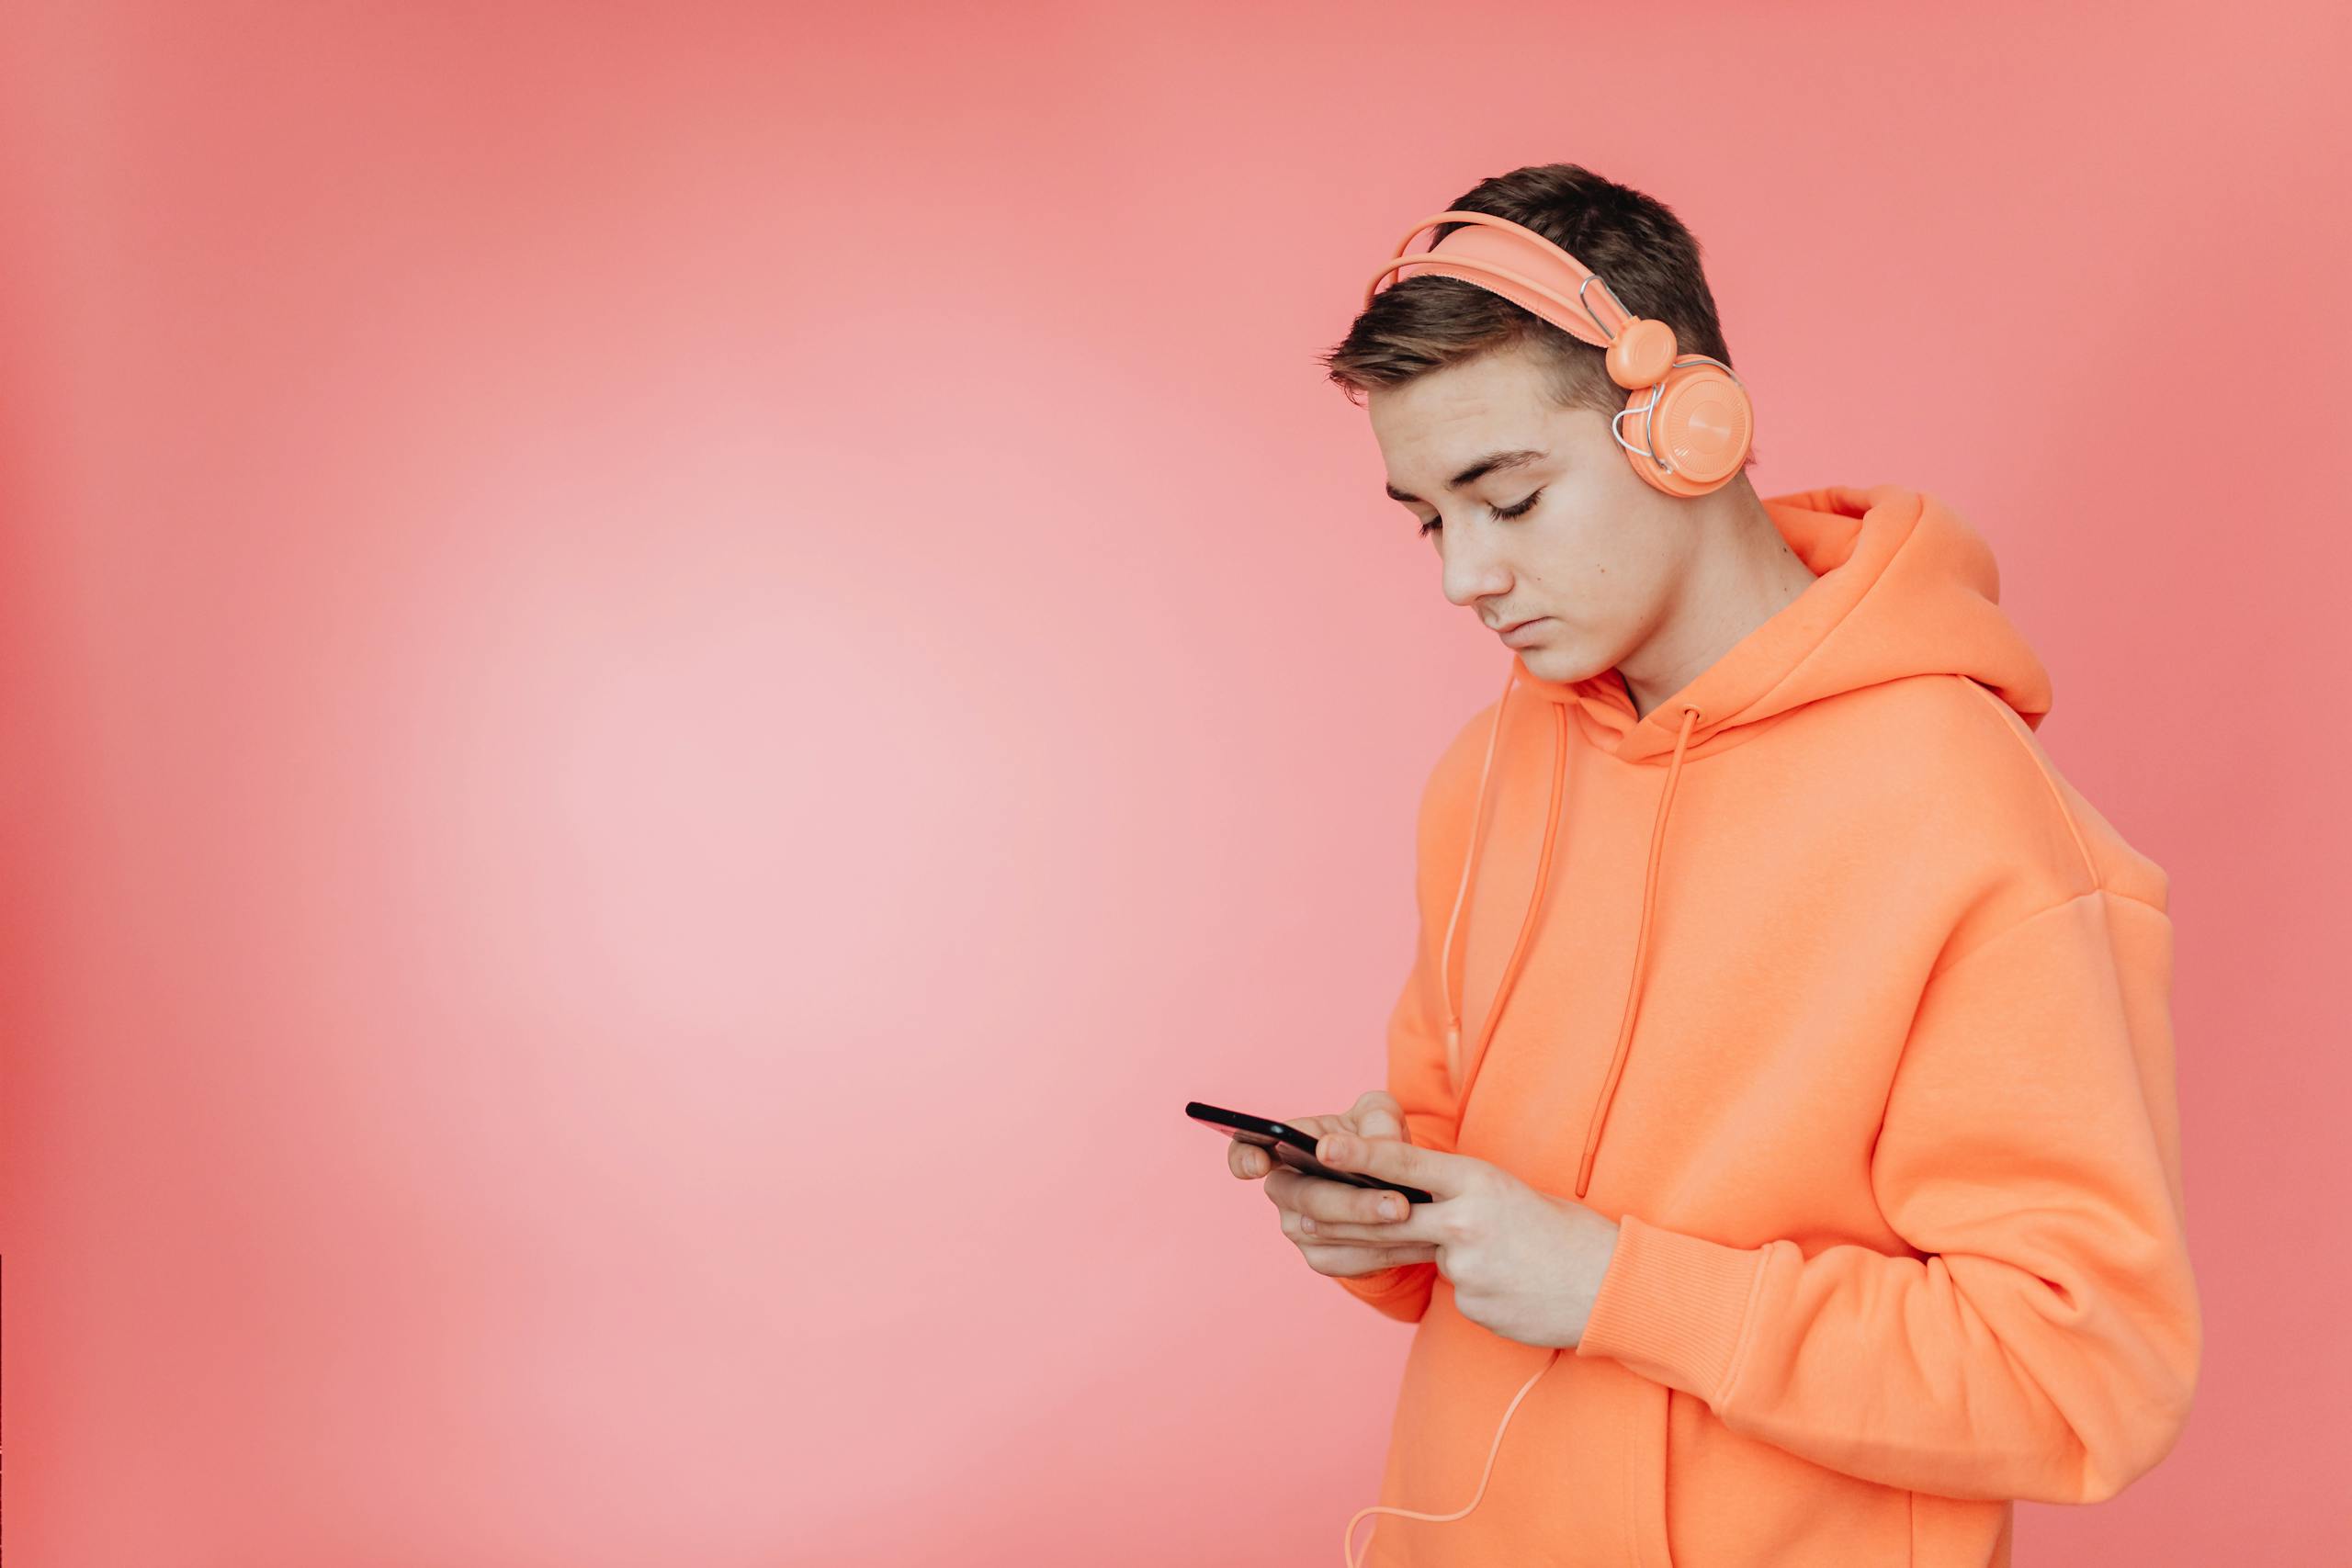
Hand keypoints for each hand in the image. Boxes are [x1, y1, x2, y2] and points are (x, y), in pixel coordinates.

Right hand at [1226, 1091, 1437, 1279]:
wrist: (1395, 1181)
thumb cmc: (1376, 1137)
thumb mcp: (1380, 1115)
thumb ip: (1377, 1121)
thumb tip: (1376, 1146)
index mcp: (1285, 1146)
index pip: (1246, 1150)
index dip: (1244, 1158)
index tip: (1258, 1163)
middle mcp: (1284, 1189)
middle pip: (1305, 1200)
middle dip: (1354, 1204)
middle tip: (1398, 1203)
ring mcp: (1298, 1228)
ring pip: (1329, 1235)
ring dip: (1375, 1231)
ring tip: (1418, 1219)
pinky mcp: (1322, 1258)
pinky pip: (1349, 1261)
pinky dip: (1385, 1253)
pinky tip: (1419, 1243)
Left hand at [1301, 1125, 1622, 1349]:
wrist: (1610, 1285)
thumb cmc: (1561, 1230)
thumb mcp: (1506, 1192)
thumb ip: (1454, 1194)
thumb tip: (1404, 1200)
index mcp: (1478, 1181)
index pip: (1406, 1163)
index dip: (1361, 1154)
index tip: (1322, 1147)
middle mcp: (1465, 1221)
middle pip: (1388, 1219)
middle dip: (1344, 1216)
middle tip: (1302, 1214)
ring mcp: (1466, 1268)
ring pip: (1423, 1257)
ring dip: (1438, 1253)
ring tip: (1492, 1252)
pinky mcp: (1471, 1305)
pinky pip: (1452, 1291)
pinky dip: (1472, 1285)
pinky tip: (1511, 1284)